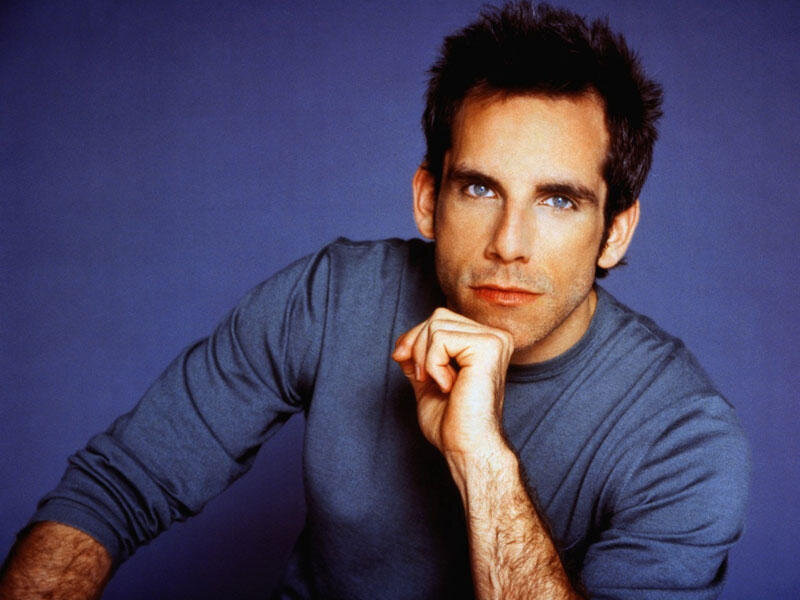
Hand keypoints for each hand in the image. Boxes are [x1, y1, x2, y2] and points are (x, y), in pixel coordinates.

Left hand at [391, 308, 513, 455]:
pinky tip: (449, 385)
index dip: (415, 338)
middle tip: (423, 379)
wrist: (467, 447)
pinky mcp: (488, 347)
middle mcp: (495, 337)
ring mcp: (494, 340)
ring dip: (425, 358)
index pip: (441, 318)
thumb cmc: (452, 423)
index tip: (407, 364)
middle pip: (437, 316)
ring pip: (436, 325)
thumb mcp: (427, 383)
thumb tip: (402, 344)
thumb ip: (418, 360)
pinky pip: (441, 339)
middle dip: (417, 345)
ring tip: (439, 384)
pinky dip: (433, 364)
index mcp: (484, 343)